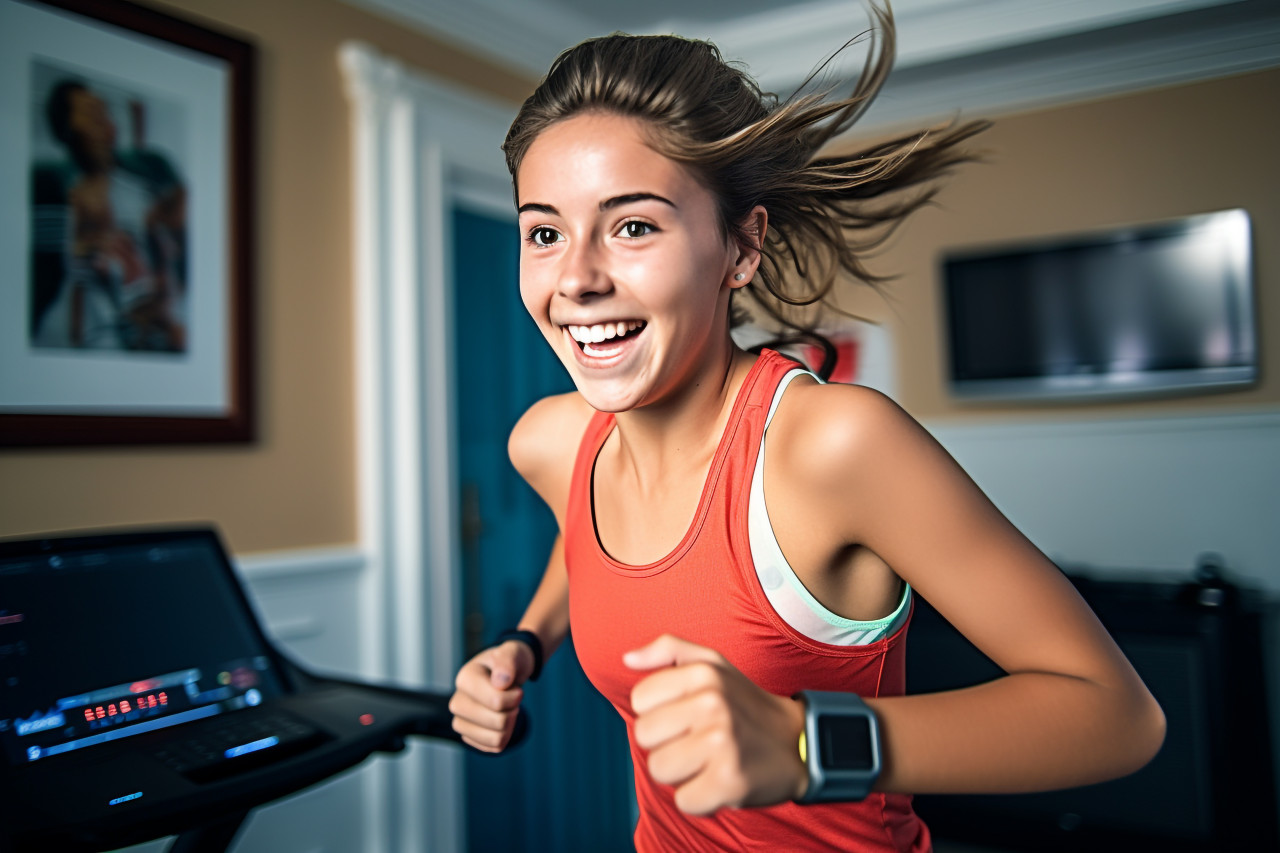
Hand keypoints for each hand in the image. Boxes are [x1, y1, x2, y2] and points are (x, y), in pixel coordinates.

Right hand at [449, 640, 534, 751]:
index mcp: (464, 679)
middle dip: (513, 711)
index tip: (516, 688)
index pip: (496, 701)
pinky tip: (502, 721)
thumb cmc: (509, 663)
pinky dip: (506, 735)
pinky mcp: (469, 736)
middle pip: (497, 722)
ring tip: (507, 709)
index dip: (514, 697)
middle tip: (512, 698)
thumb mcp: (513, 653)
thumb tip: (500, 681)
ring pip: (496, 738)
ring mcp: (461, 721)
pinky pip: (494, 747)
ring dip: (510, 725)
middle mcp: (457, 702)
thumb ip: (507, 661)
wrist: (505, 675)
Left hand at [624, 634, 808, 814]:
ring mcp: (721, 743)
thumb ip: (667, 650)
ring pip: (658, 768)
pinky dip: (699, 798)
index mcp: (703, 673)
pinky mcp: (728, 781)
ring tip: (708, 760)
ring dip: (680, 772)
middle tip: (699, 740)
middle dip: (667, 742)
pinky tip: (719, 781)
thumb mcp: (713, 663)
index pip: (640, 699)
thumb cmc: (745, 703)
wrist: (798, 743)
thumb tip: (628, 658)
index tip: (687, 715)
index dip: (660, 711)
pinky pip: (682, 800)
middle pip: (644, 736)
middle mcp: (712, 704)